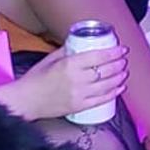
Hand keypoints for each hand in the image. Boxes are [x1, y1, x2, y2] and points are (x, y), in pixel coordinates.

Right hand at [2, 36, 126, 123]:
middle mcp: (77, 80)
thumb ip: (67, 50)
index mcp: (69, 64)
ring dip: (119, 78)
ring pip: (106, 85)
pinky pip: (101, 100)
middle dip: (119, 64)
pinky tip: (120, 88)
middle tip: (124, 59)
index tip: (121, 49)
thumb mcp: (50, 59)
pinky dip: (113, 94)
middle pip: (105, 71)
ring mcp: (79, 94)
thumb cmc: (35, 79)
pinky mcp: (79, 106)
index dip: (113, 52)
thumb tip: (80, 43)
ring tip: (124, 72)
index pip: (98, 57)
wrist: (25, 101)